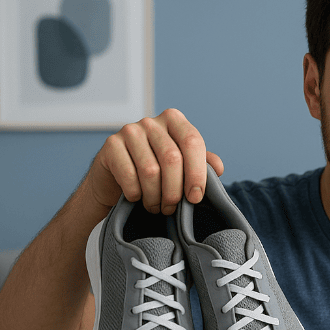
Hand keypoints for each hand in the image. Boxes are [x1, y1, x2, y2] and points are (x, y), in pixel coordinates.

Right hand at [85, 108, 223, 214]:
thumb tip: (218, 168)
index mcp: (174, 120)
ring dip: (155, 196)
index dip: (197, 172)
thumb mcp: (182, 167)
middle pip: (172, 158)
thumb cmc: (155, 173)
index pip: (193, 141)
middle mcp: (152, 122)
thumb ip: (202, 164)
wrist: (115, 181)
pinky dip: (136, 193)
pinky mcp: (110, 145)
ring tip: (156, 207)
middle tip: (172, 208)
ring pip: (151, 170)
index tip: (195, 197)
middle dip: (175, 191)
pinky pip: (129, 175)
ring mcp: (129, 131)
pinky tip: (137, 197)